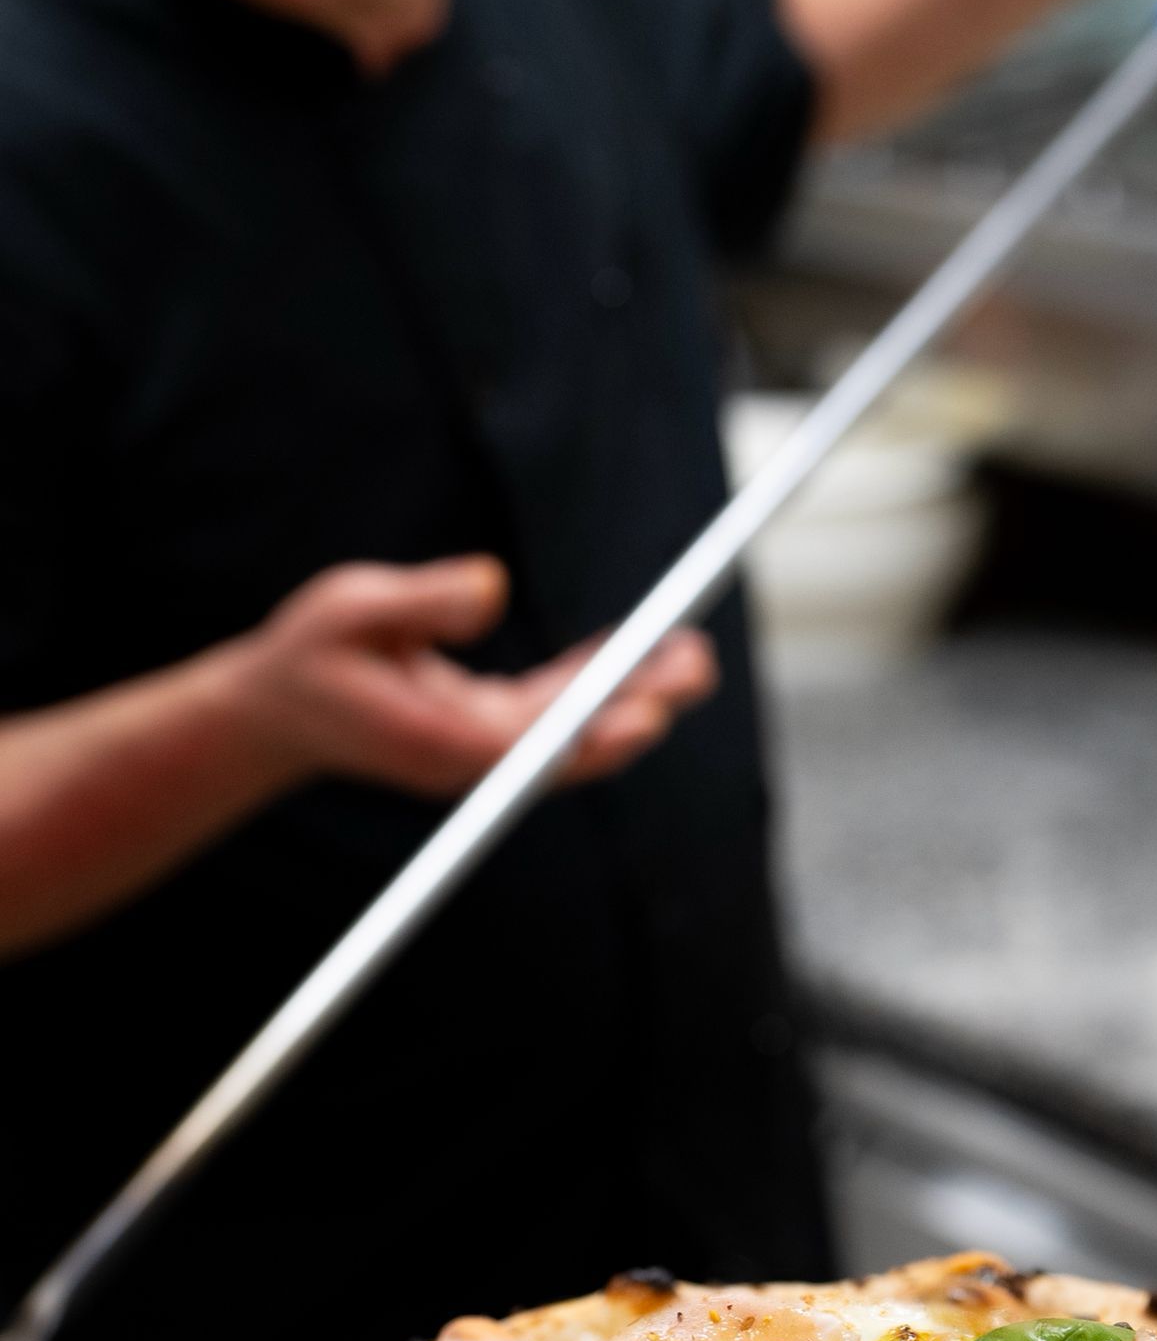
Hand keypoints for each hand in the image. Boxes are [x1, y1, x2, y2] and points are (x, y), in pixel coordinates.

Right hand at [229, 555, 718, 797]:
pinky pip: (555, 710)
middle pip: (571, 739)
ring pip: (573, 726)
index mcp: (440, 741)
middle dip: (640, 704)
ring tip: (691, 656)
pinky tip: (636, 652)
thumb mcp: (348, 609)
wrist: (276, 711)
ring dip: (632, 693)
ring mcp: (482, 747)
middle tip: (696, 664)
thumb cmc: (307, 657)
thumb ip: (420, 600)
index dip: (596, 731)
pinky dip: (596, 683)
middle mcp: (472, 756)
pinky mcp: (485, 727)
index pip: (535, 747)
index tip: (649, 712)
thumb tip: (491, 584)